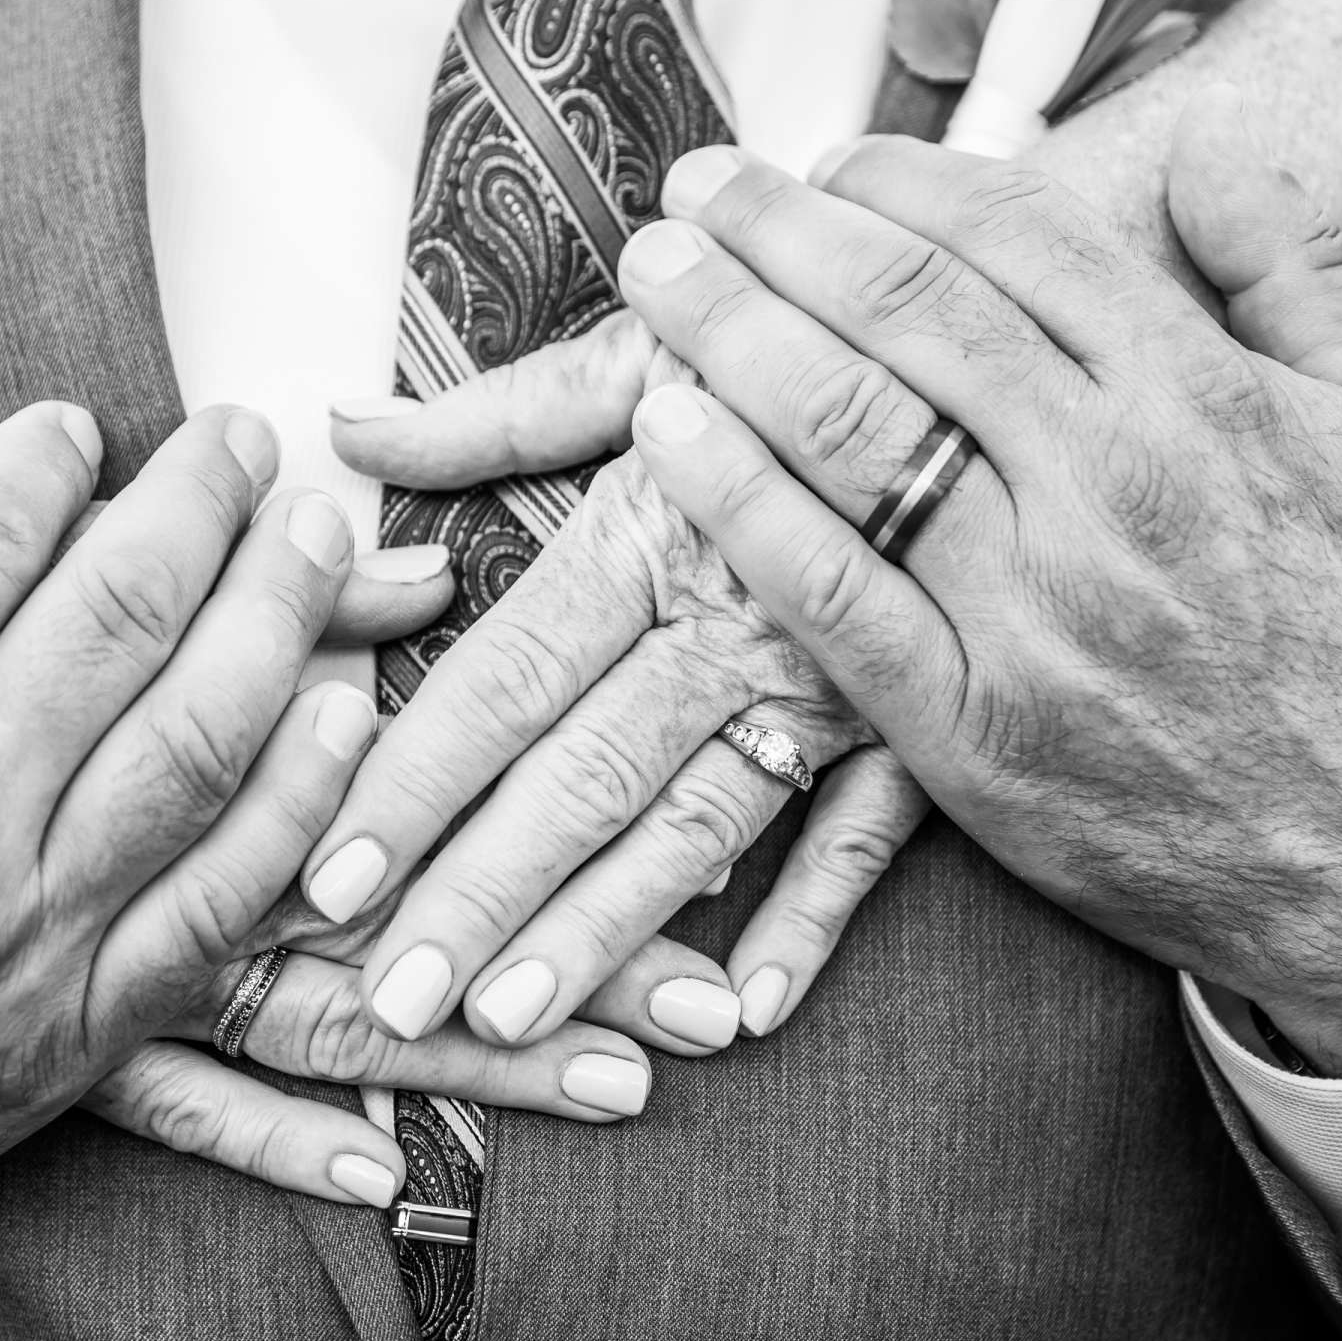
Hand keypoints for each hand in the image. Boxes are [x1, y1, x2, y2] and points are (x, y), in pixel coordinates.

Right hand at [0, 378, 654, 1220]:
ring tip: (312, 530)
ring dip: (277, 618)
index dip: (51, 460)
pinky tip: (341, 714)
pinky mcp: (62, 1039)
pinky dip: (296, 806)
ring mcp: (13, 940)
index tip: (80, 424)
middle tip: (239, 438)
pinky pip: (218, 907)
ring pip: (196, 743)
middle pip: (121, 616)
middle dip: (197, 504)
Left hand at [324, 313, 938, 1042]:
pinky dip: (814, 916)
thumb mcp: (648, 349)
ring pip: (703, 821)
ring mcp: (837, 677)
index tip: (326, 878)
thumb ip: (495, 411)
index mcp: (651, 526)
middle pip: (586, 773)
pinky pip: (873, 831)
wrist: (1015, 317)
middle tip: (388, 1004)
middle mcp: (735, 614)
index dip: (412, 782)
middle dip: (479, 895)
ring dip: (604, 930)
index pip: (507, 675)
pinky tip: (744, 1012)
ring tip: (509, 1023)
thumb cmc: (800, 329)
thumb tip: (346, 424)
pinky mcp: (928, 713)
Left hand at [624, 86, 1341, 1073]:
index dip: (904, 178)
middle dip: (784, 228)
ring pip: (850, 431)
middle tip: (702, 183)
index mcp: (1204, 401)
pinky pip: (826, 592)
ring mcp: (1034, 614)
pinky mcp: (970, 731)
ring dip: (731, 331)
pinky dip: (737, 501)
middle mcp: (1110, 489)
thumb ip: (1307, 275)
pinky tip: (666, 429)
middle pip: (909, 311)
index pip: (1019, 238)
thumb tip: (1205, 146)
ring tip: (657, 272)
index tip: (833, 162)